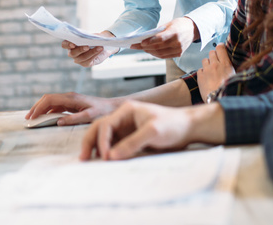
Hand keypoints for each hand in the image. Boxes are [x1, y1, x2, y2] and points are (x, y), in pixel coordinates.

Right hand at [26, 92, 122, 125]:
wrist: (113, 107)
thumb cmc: (103, 111)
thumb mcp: (90, 116)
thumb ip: (74, 118)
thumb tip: (58, 121)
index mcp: (71, 98)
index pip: (49, 99)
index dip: (38, 108)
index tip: (31, 117)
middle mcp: (69, 97)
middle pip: (47, 99)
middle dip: (36, 107)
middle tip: (28, 119)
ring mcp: (70, 100)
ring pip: (50, 102)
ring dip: (41, 109)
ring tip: (33, 119)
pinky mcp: (72, 104)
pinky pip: (56, 106)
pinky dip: (48, 111)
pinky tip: (45, 119)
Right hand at [62, 34, 115, 67]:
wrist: (101, 45)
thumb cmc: (93, 38)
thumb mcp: (92, 35)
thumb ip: (90, 36)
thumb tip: (93, 37)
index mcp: (70, 43)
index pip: (64, 44)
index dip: (67, 44)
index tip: (73, 44)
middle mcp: (72, 52)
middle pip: (73, 53)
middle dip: (80, 49)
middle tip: (87, 46)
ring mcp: (78, 59)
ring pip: (82, 57)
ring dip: (92, 52)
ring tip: (100, 47)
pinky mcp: (85, 63)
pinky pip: (88, 61)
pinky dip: (95, 54)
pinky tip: (100, 50)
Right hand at [80, 100, 224, 160]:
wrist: (188, 128)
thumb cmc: (173, 124)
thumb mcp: (153, 132)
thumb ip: (132, 143)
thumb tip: (112, 156)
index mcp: (126, 111)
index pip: (105, 125)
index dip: (102, 141)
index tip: (105, 157)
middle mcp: (123, 118)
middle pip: (99, 129)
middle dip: (90, 143)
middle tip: (83, 159)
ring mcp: (126, 129)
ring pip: (105, 138)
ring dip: (96, 148)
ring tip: (90, 162)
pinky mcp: (131, 139)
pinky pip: (115, 146)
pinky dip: (108, 153)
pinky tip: (105, 162)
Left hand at [130, 17, 197, 58]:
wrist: (193, 29)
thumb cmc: (179, 24)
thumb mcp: (169, 24)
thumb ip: (158, 31)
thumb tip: (145, 38)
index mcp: (175, 32)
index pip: (160, 39)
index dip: (150, 41)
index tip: (141, 42)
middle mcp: (178, 42)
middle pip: (158, 47)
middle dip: (145, 47)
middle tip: (136, 46)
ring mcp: (179, 49)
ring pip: (160, 54)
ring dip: (149, 51)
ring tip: (141, 48)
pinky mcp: (179, 54)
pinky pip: (165, 56)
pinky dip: (156, 54)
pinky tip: (150, 51)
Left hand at [196, 44, 234, 101]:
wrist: (219, 99)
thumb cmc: (229, 90)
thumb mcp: (235, 77)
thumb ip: (231, 68)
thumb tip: (231, 64)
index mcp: (225, 64)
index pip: (220, 48)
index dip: (220, 47)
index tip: (220, 49)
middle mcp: (215, 65)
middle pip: (211, 52)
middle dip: (213, 56)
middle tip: (216, 63)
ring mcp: (206, 70)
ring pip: (205, 60)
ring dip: (207, 64)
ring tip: (211, 71)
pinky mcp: (200, 76)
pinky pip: (200, 69)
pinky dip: (202, 72)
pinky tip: (206, 78)